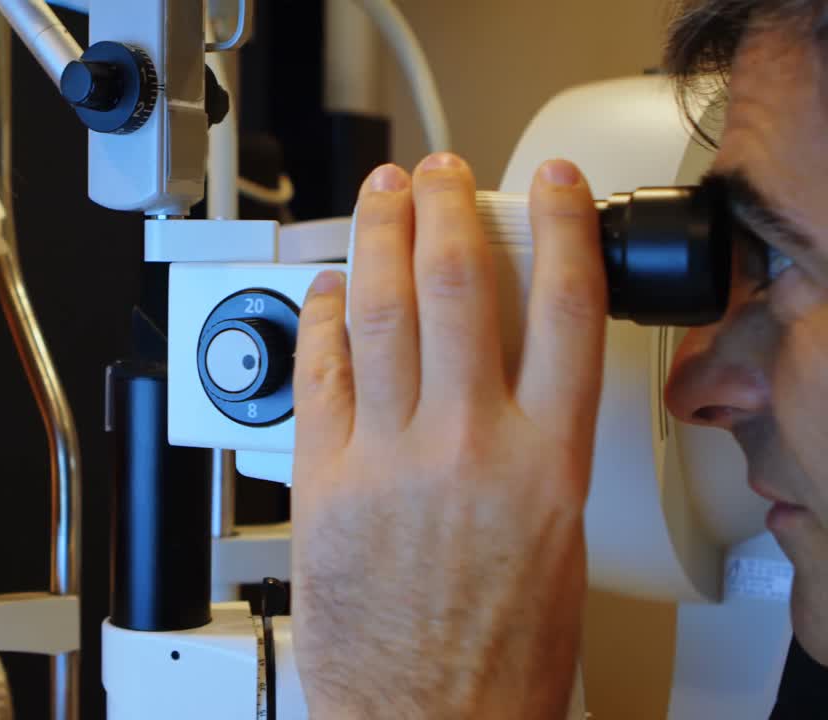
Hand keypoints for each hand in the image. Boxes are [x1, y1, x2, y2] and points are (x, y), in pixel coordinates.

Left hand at [290, 154, 606, 718]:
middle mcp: (466, 445)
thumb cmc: (498, 654)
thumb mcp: (554, 538)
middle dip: (443, 208)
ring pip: (379, 312)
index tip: (550, 186)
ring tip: (375, 198)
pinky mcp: (321, 478)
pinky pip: (317, 372)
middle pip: (457, 287)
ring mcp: (387, 456)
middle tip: (436, 172)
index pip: (565, 309)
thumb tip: (515, 380)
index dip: (559, 228)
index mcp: (545, 461)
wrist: (429, 719)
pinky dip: (317, 319)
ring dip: (375, 239)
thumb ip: (536, 445)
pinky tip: (320, 292)